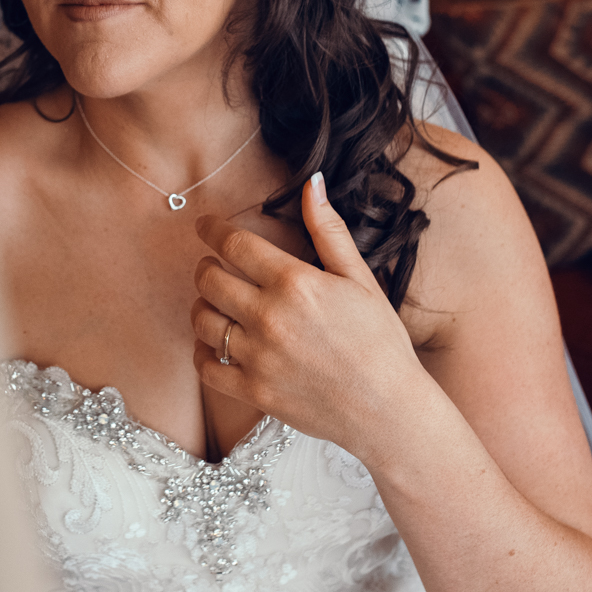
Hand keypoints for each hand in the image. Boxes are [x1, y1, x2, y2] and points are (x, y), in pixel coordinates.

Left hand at [190, 173, 430, 461]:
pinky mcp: (253, 392)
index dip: (212, 230)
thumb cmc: (381, 341)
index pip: (235, 244)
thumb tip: (312, 182)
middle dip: (206, 266)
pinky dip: (201, 352)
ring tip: (215, 303)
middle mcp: (269, 317)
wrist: (390, 410)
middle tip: (213, 266)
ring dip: (202, 306)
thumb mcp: (360, 278)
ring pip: (202, 320)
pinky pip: (205, 366)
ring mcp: (258, 357)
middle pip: (209, 279)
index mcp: (295, 283)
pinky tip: (214, 344)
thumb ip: (328, 230)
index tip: (205, 226)